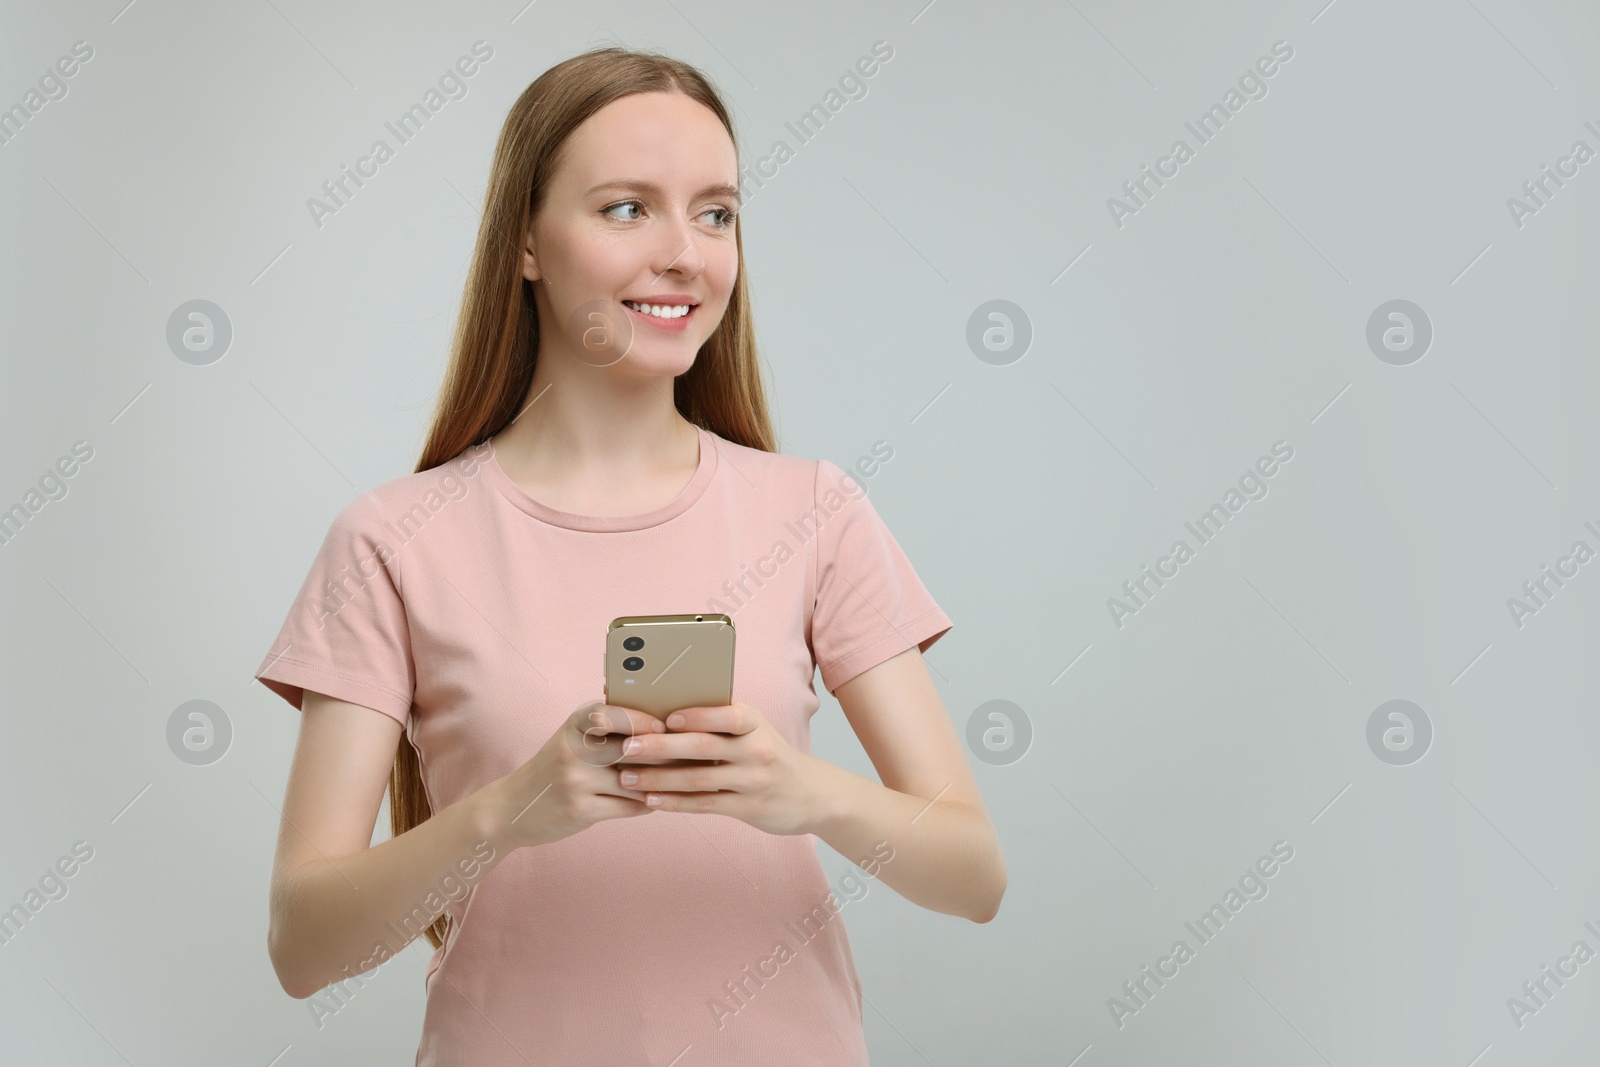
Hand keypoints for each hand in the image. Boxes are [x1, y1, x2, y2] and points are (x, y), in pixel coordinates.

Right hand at [478, 701, 667, 851]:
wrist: (511, 808)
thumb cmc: (555, 769)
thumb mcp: (573, 738)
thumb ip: (608, 730)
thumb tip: (666, 726)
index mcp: (574, 723)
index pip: (615, 713)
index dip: (644, 719)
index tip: (666, 727)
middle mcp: (573, 749)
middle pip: (633, 748)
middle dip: (665, 753)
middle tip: (690, 756)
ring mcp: (575, 781)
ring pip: (636, 781)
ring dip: (661, 782)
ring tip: (681, 781)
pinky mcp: (580, 810)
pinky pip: (628, 806)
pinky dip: (646, 804)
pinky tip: (656, 801)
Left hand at [613, 702, 830, 835]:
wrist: (812, 794)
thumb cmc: (770, 756)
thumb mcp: (755, 730)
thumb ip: (720, 722)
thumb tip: (663, 713)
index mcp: (753, 722)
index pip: (724, 713)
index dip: (694, 715)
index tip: (663, 717)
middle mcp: (755, 749)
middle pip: (702, 746)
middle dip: (660, 747)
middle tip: (627, 747)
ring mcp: (752, 780)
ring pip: (698, 779)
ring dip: (658, 779)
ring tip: (628, 778)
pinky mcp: (749, 808)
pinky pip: (705, 804)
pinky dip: (675, 803)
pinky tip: (651, 801)